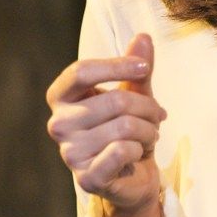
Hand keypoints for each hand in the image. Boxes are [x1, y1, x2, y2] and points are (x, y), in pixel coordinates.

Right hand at [45, 33, 166, 216]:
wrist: (132, 177)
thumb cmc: (128, 130)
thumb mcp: (135, 93)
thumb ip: (136, 67)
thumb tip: (143, 36)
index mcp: (61, 98)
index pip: (81, 71)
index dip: (116, 66)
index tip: (144, 67)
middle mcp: (58, 125)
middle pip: (114, 100)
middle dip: (147, 107)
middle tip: (157, 116)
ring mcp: (69, 153)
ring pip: (125, 127)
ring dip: (148, 130)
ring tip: (148, 136)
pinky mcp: (87, 179)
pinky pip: (122, 151)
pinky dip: (139, 149)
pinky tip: (137, 153)